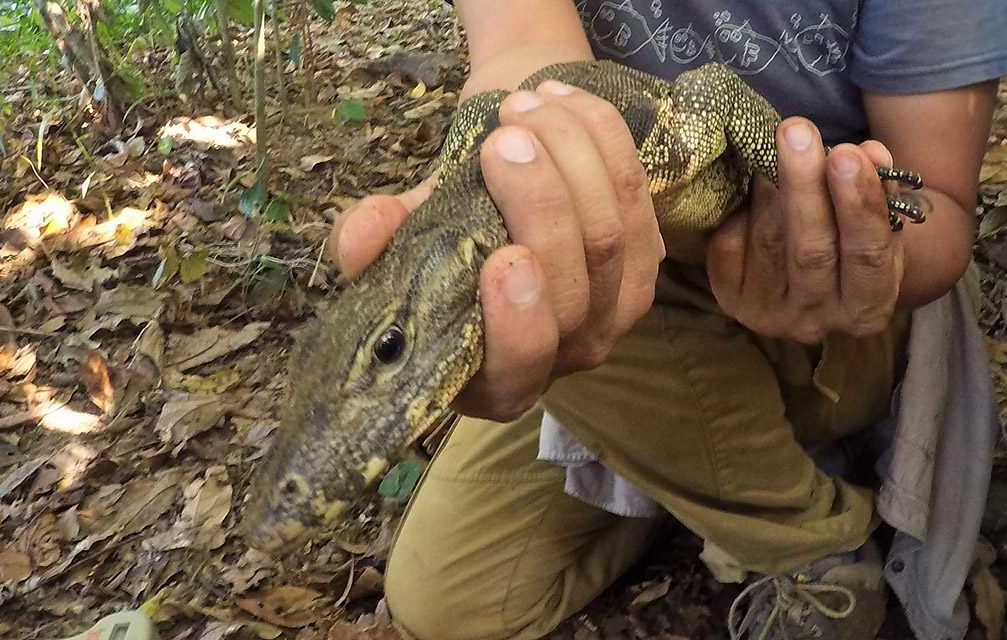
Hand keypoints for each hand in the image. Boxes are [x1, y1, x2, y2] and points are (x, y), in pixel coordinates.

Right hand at [331, 80, 663, 421]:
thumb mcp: (400, 241)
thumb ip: (374, 247)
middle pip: (573, 290)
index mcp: (496, 378)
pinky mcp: (649, 257)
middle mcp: (565, 357)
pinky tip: (560, 98)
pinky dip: (600, 137)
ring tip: (521, 105)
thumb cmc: (443, 233)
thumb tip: (358, 237)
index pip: (520, 367)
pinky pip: (638, 195)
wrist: (497, 186)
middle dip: (541, 207)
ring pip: (612, 236)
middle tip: (502, 140)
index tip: (504, 258)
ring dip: (569, 157)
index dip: (519, 321)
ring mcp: (618, 311)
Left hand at [706, 117, 903, 343]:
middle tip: (796, 132)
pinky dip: (742, 207)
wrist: (815, 289)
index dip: (858, 204)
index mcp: (867, 307)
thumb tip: (871, 152)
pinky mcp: (730, 300)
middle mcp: (817, 320)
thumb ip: (879, 193)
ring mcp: (768, 315)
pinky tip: (754, 179)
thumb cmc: (853, 244)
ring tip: (779, 143)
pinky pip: (730, 246)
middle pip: (810, 251)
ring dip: (771, 186)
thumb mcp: (878, 227)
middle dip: (804, 186)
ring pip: (768, 243)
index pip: (867, 254)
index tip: (847, 153)